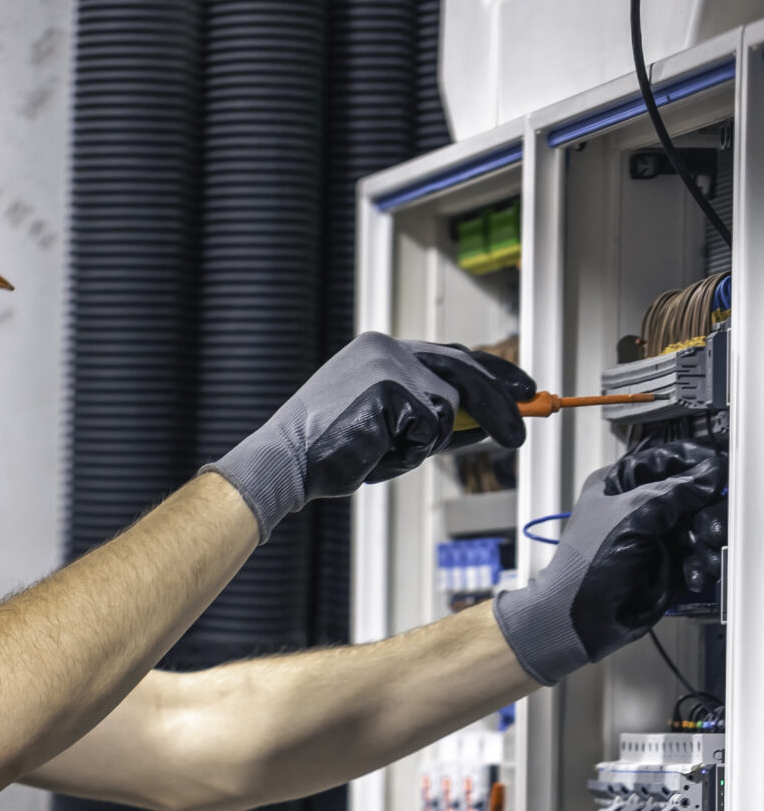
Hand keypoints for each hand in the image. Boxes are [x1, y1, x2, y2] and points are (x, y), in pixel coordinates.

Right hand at [209, 335, 535, 541]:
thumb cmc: (332, 454)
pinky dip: (408, 452)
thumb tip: (484, 424)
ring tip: (379, 451)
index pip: (452, 356)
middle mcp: (388, 348)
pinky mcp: (390, 388)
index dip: (493, 374)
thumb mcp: (390, 432)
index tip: (523, 390)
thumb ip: (433, 420)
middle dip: (499, 405)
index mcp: (382, 351)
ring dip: (424, 443)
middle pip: (464, 371)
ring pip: (446, 409)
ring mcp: (390, 365)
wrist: (287, 462)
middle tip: (523, 432)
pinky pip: (428, 430)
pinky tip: (373, 450)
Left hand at [495, 440, 727, 685]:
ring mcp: (655, 535)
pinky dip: (700, 563)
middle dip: (704, 507)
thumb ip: (673, 491)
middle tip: (705, 521)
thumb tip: (709, 473)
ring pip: (699, 524)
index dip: (694, 462)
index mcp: (620, 483)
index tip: (716, 468)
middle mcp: (640, 506)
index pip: (666, 460)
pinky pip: (697, 555)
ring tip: (701, 548)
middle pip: (690, 493)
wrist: (580, 619)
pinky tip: (694, 572)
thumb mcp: (631, 516)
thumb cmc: (585, 567)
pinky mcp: (668, 563)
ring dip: (706, 538)